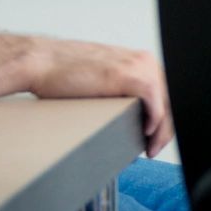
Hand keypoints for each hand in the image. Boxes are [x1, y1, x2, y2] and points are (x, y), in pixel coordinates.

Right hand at [27, 37, 174, 155]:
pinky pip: (154, 103)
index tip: (155, 138)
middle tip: (154, 149)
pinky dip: (154, 120)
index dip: (165, 120)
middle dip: (165, 128)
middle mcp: (144, 62)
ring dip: (161, 130)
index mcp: (140, 63)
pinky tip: (146, 132)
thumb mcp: (102, 83)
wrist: (41, 62)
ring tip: (150, 147)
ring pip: (165, 103)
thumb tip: (130, 120)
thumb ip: (119, 95)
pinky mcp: (127, 75)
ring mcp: (138, 67)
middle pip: (170, 99)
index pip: (165, 94)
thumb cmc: (64, 75)